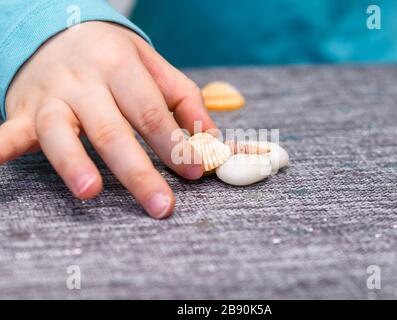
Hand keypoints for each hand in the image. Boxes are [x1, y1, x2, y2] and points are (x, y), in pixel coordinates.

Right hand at [1, 21, 215, 218]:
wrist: (57, 32)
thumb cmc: (112, 56)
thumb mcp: (152, 65)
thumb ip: (184, 99)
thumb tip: (211, 139)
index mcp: (120, 66)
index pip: (151, 111)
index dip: (174, 143)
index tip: (195, 171)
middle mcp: (84, 81)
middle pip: (113, 130)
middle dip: (139, 171)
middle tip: (162, 205)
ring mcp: (52, 97)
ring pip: (62, 132)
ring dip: (74, 162)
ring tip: (91, 191)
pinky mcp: (25, 112)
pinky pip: (10, 131)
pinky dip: (2, 147)